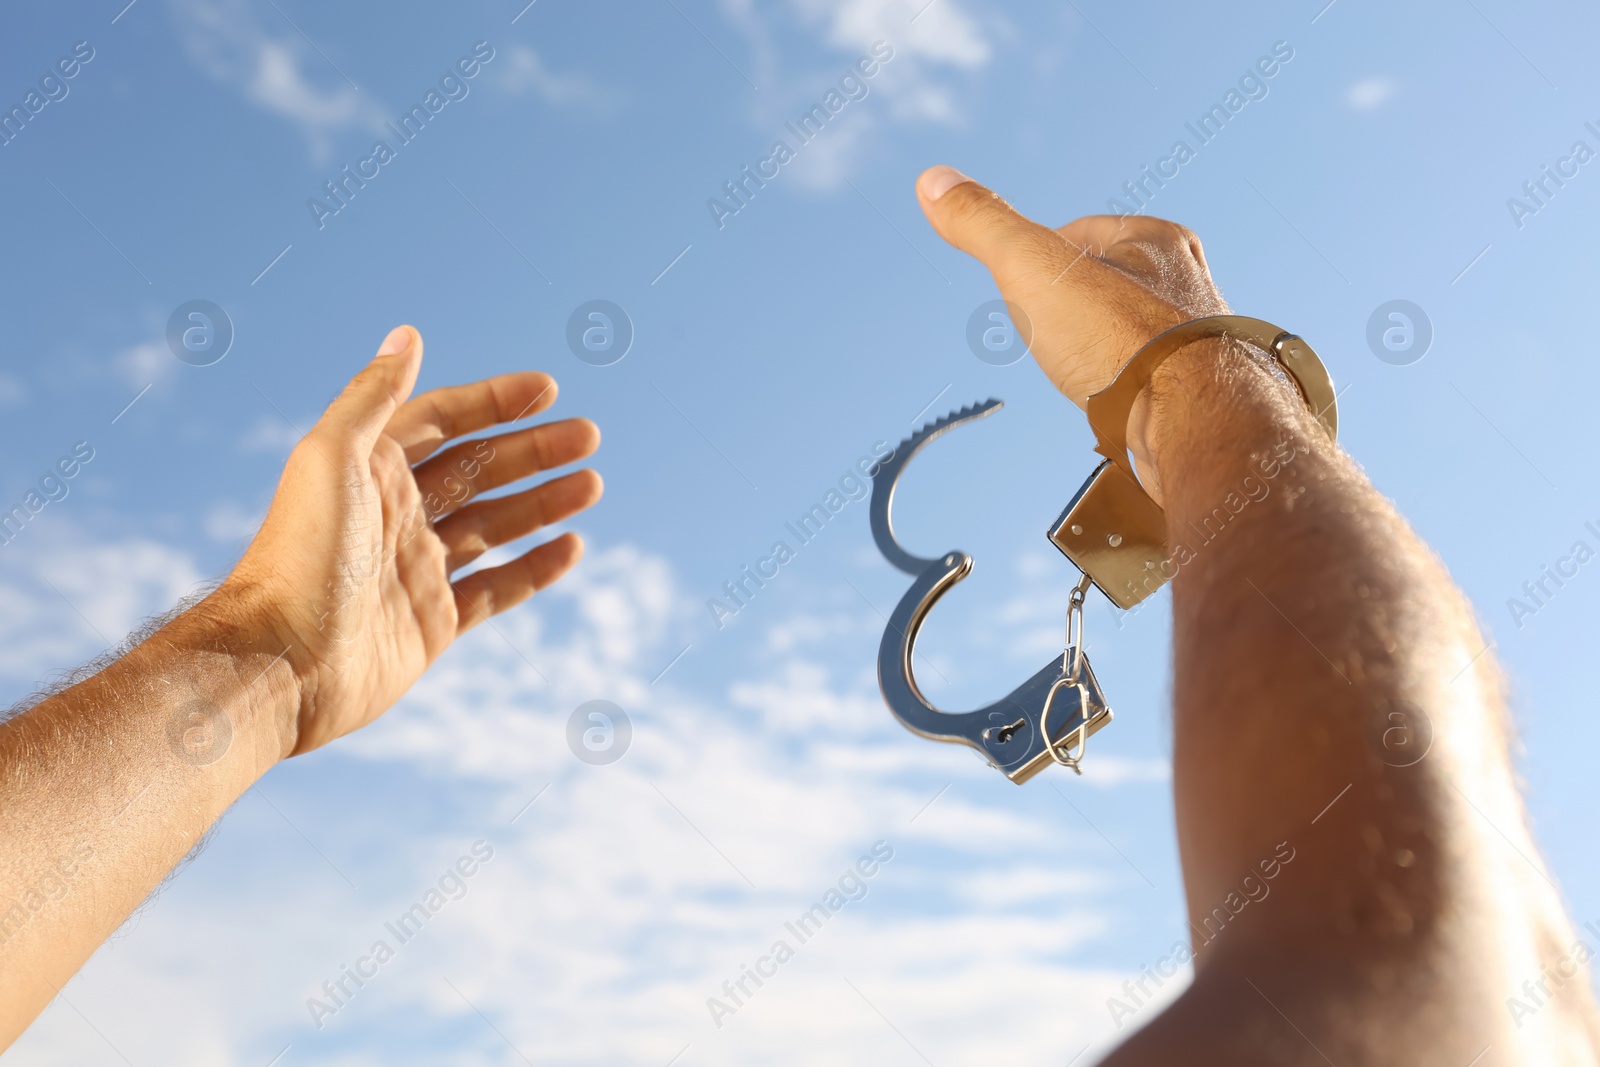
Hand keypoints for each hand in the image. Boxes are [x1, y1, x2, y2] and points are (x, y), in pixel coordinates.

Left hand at [226, 325, 601, 756]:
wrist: (280, 664)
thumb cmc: (299, 555)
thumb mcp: (331, 458)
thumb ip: (371, 397)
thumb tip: (407, 334)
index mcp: (372, 470)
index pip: (444, 421)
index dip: (494, 401)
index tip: (548, 389)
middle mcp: (397, 515)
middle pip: (479, 469)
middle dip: (533, 450)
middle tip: (588, 436)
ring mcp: (417, 570)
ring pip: (495, 525)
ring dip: (543, 501)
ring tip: (592, 483)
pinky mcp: (432, 623)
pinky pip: (496, 589)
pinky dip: (535, 568)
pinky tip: (571, 547)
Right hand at [915, 166, 1234, 482]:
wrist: (1194, 423)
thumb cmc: (1120, 340)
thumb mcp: (1034, 268)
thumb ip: (985, 225)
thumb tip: (932, 180)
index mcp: (1156, 238)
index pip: (1075, 234)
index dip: (1036, 266)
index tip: (1028, 297)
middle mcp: (1188, 281)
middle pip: (1103, 286)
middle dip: (1071, 314)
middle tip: (1058, 341)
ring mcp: (1200, 336)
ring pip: (1127, 334)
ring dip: (1100, 354)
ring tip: (1086, 377)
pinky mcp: (1203, 389)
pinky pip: (1150, 380)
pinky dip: (1126, 390)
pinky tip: (1115, 406)